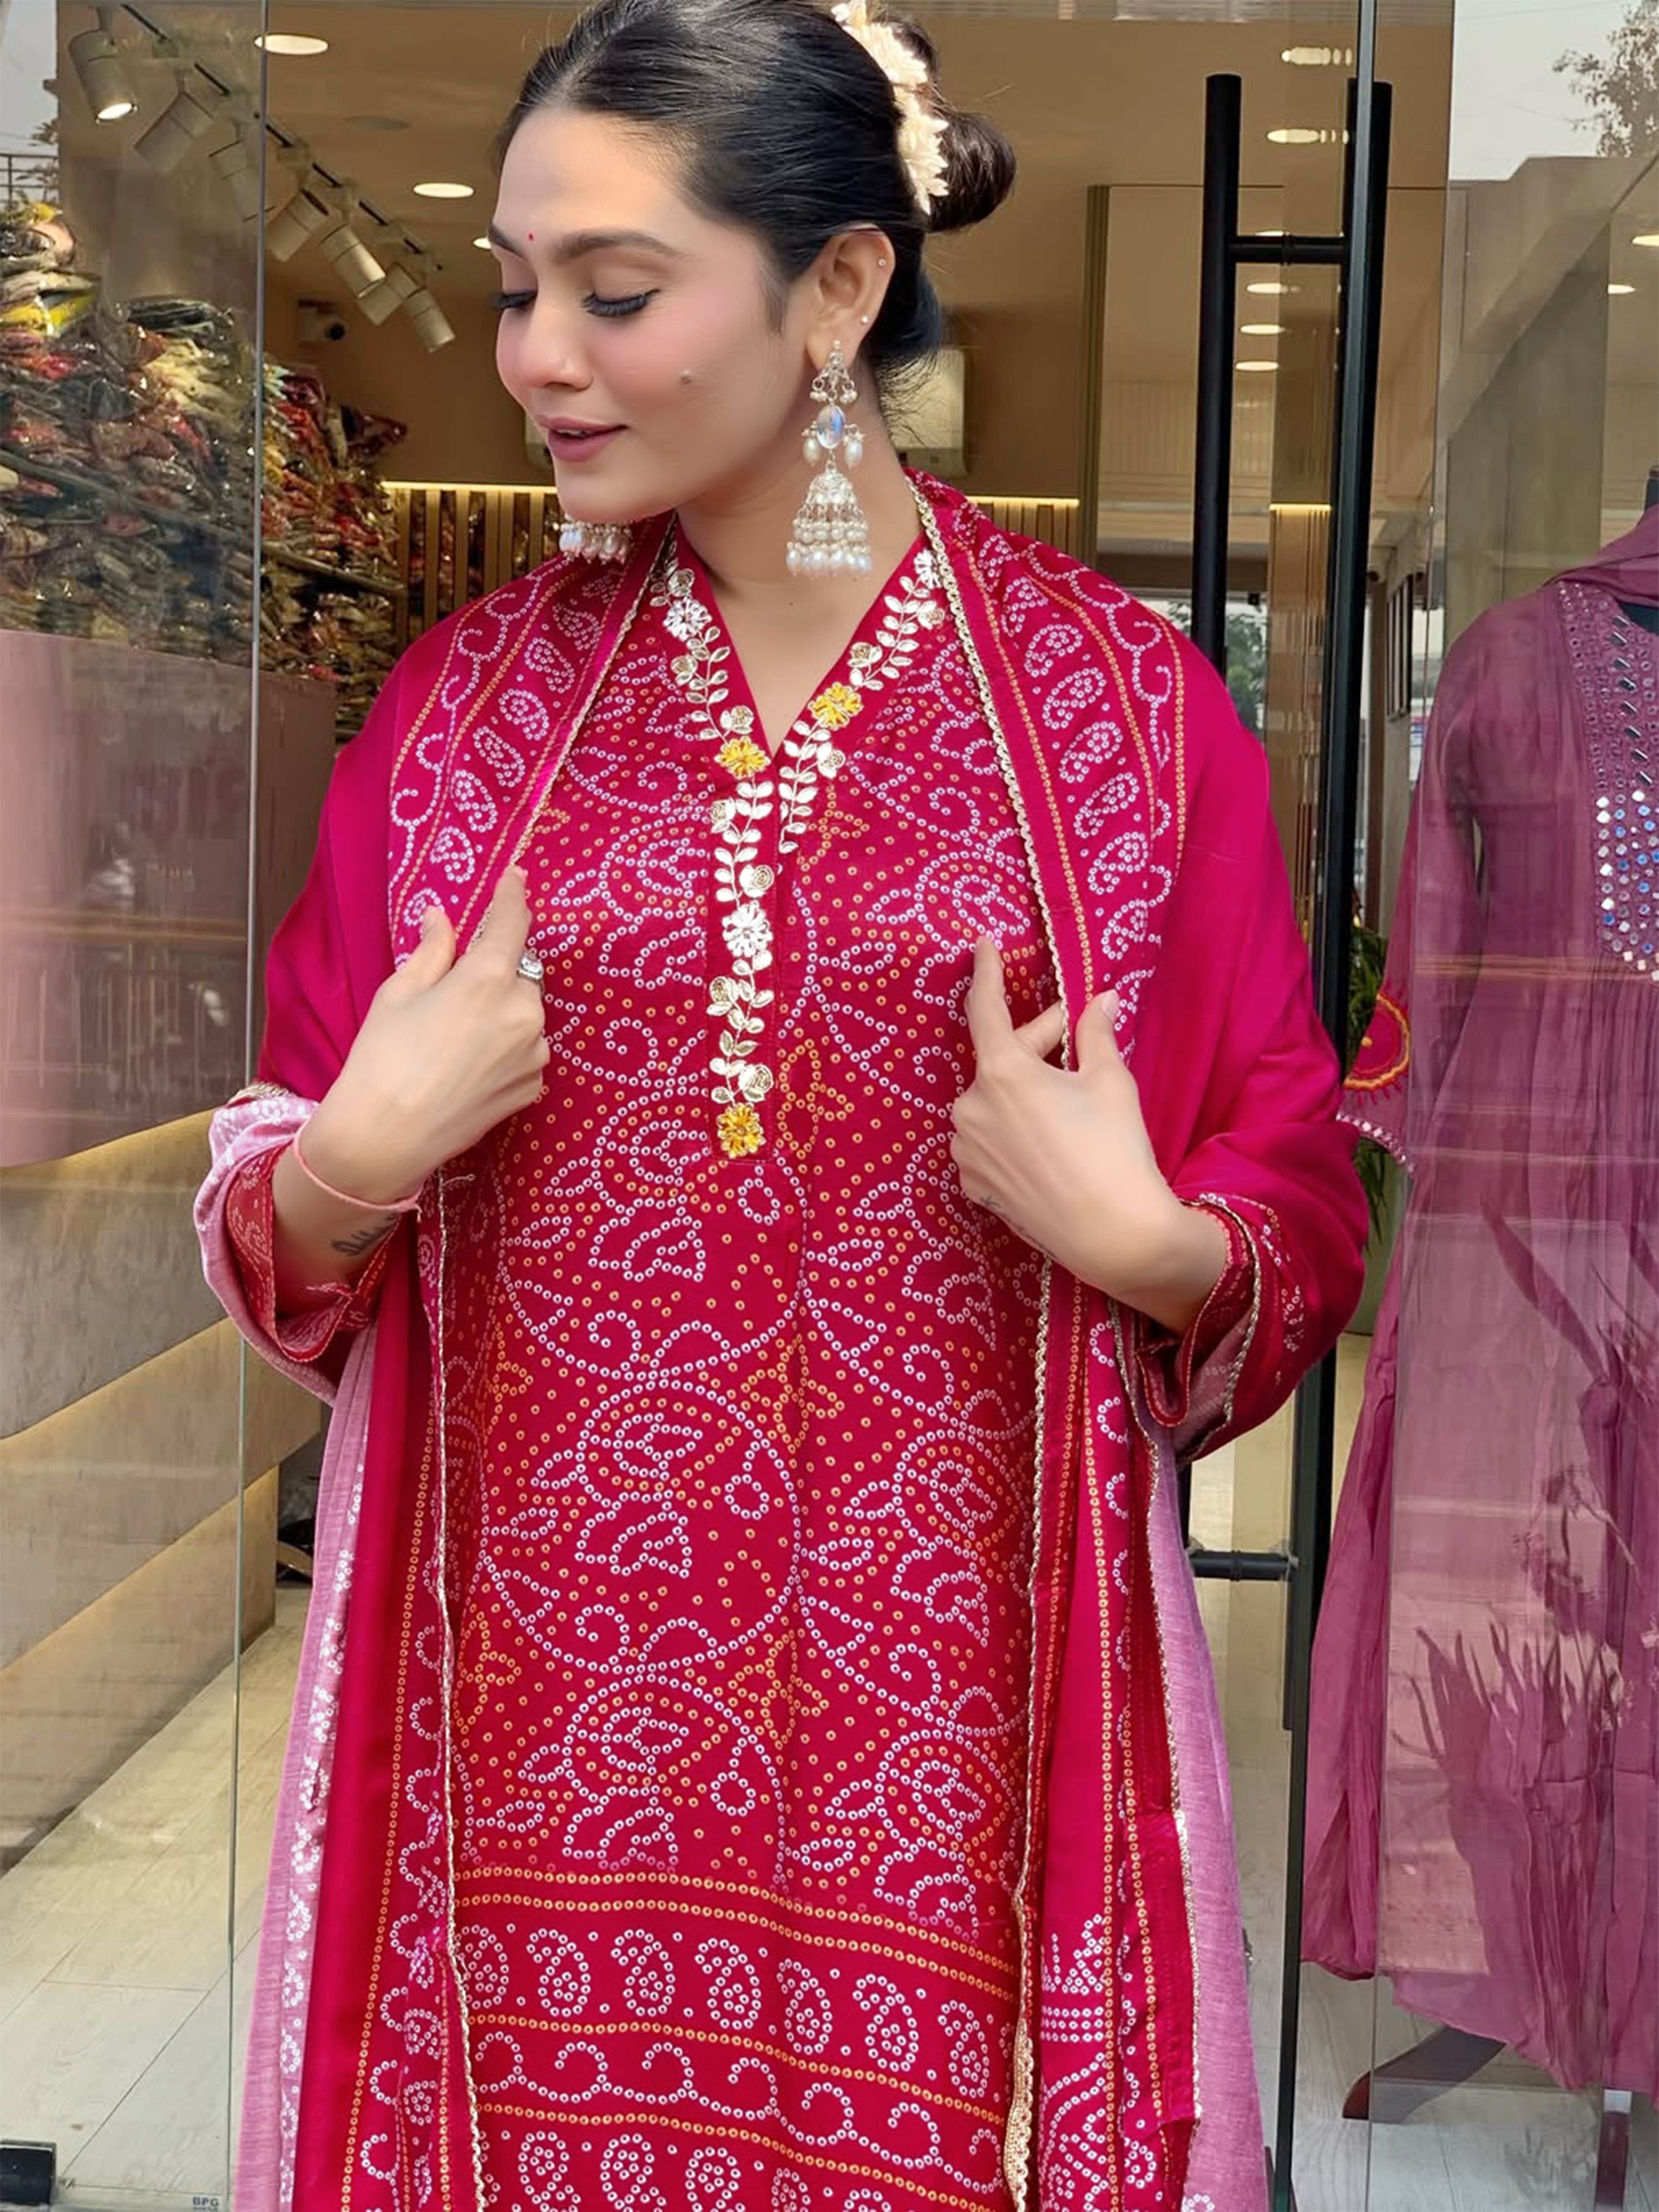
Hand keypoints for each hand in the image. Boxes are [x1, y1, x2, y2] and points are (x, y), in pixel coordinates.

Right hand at [304, 867, 550, 1202]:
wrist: (385, 1138)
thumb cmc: (383, 1058)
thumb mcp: (400, 992)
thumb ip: (433, 950)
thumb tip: (441, 917)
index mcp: (490, 979)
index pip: (513, 923)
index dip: (513, 897)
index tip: (516, 879)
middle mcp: (525, 1014)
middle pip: (521, 973)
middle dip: (496, 972)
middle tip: (456, 992)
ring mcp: (534, 1054)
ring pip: (525, 1014)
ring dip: (503, 1011)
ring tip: (456, 1037)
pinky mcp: (533, 1087)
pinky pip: (525, 1050)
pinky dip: (506, 1047)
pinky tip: (468, 1063)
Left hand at [950, 938, 1227, 1332]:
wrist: (1114, 1235)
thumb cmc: (1115, 1149)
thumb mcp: (1109, 1081)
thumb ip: (1094, 1034)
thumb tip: (1099, 1001)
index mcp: (1000, 1073)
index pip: (984, 1008)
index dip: (984, 971)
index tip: (981, 945)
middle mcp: (970, 1108)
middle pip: (999, 1059)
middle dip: (1037, 1043)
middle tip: (1076, 1033)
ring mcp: (967, 1150)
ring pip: (993, 1102)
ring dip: (1023, 1092)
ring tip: (1068, 1103)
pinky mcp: (974, 1184)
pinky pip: (988, 1141)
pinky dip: (1012, 1132)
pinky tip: (1048, 1142)